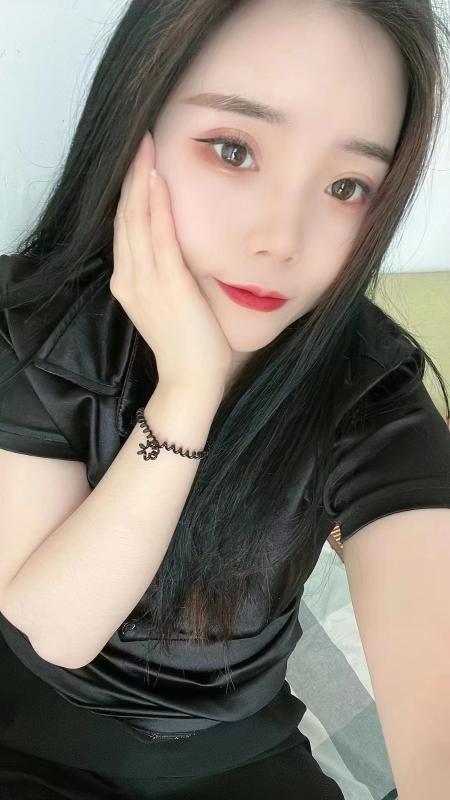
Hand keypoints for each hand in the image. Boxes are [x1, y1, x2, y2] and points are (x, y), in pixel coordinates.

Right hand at [111, 130, 232, 396]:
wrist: (190, 379)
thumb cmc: (187, 342)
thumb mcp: (169, 301)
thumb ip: (166, 273)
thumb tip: (180, 245)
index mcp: (128, 281)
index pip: (125, 227)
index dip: (130, 190)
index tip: (139, 159)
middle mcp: (128, 278)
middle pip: (126, 217)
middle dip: (132, 176)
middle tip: (141, 139)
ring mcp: (145, 282)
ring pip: (137, 221)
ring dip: (141, 181)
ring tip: (146, 147)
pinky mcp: (167, 285)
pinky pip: (160, 238)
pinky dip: (157, 207)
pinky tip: (158, 180)